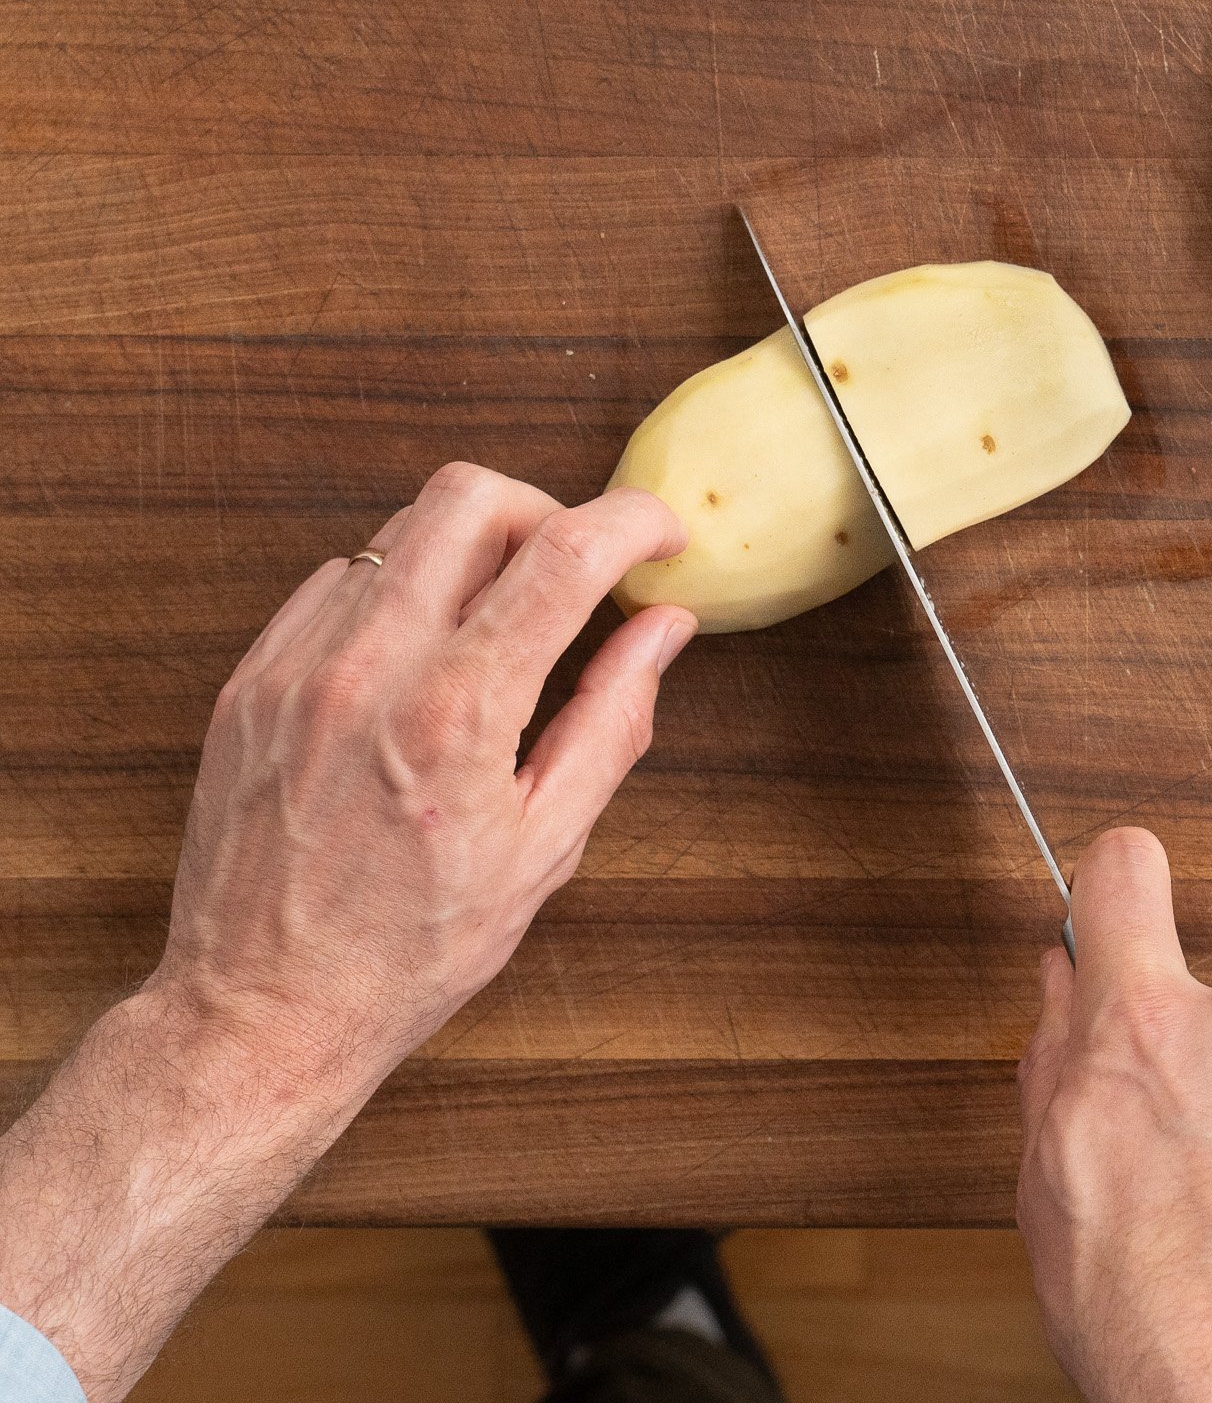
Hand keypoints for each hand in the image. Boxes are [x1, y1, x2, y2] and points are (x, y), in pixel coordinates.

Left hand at [152, 462, 693, 1097]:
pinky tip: (419, 658)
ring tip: (495, 625)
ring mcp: (297, 666)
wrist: (260, 1013)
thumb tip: (664, 626)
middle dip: (545, 510)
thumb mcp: (546, 847)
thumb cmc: (410, 950)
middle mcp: (368, 669)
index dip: (633, 521)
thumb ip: (613, 718)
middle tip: (572, 571)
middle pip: (469, 494)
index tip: (661, 535)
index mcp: (455, 715)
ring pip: (402, 528)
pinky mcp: (251, 677)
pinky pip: (339, 579)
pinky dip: (398, 592)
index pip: (565, 553)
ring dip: (470, 551)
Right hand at [1017, 828, 1211, 1402]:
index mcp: (1142, 1021)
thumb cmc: (1138, 1308)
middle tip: (1139, 1151)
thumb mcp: (1043, 1176)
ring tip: (1200, 1219)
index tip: (1105, 911)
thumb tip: (1063, 986)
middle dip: (1164, 1058)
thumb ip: (1053, 1057)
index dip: (1108, 889)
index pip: (1125, 872)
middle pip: (1187, 1003)